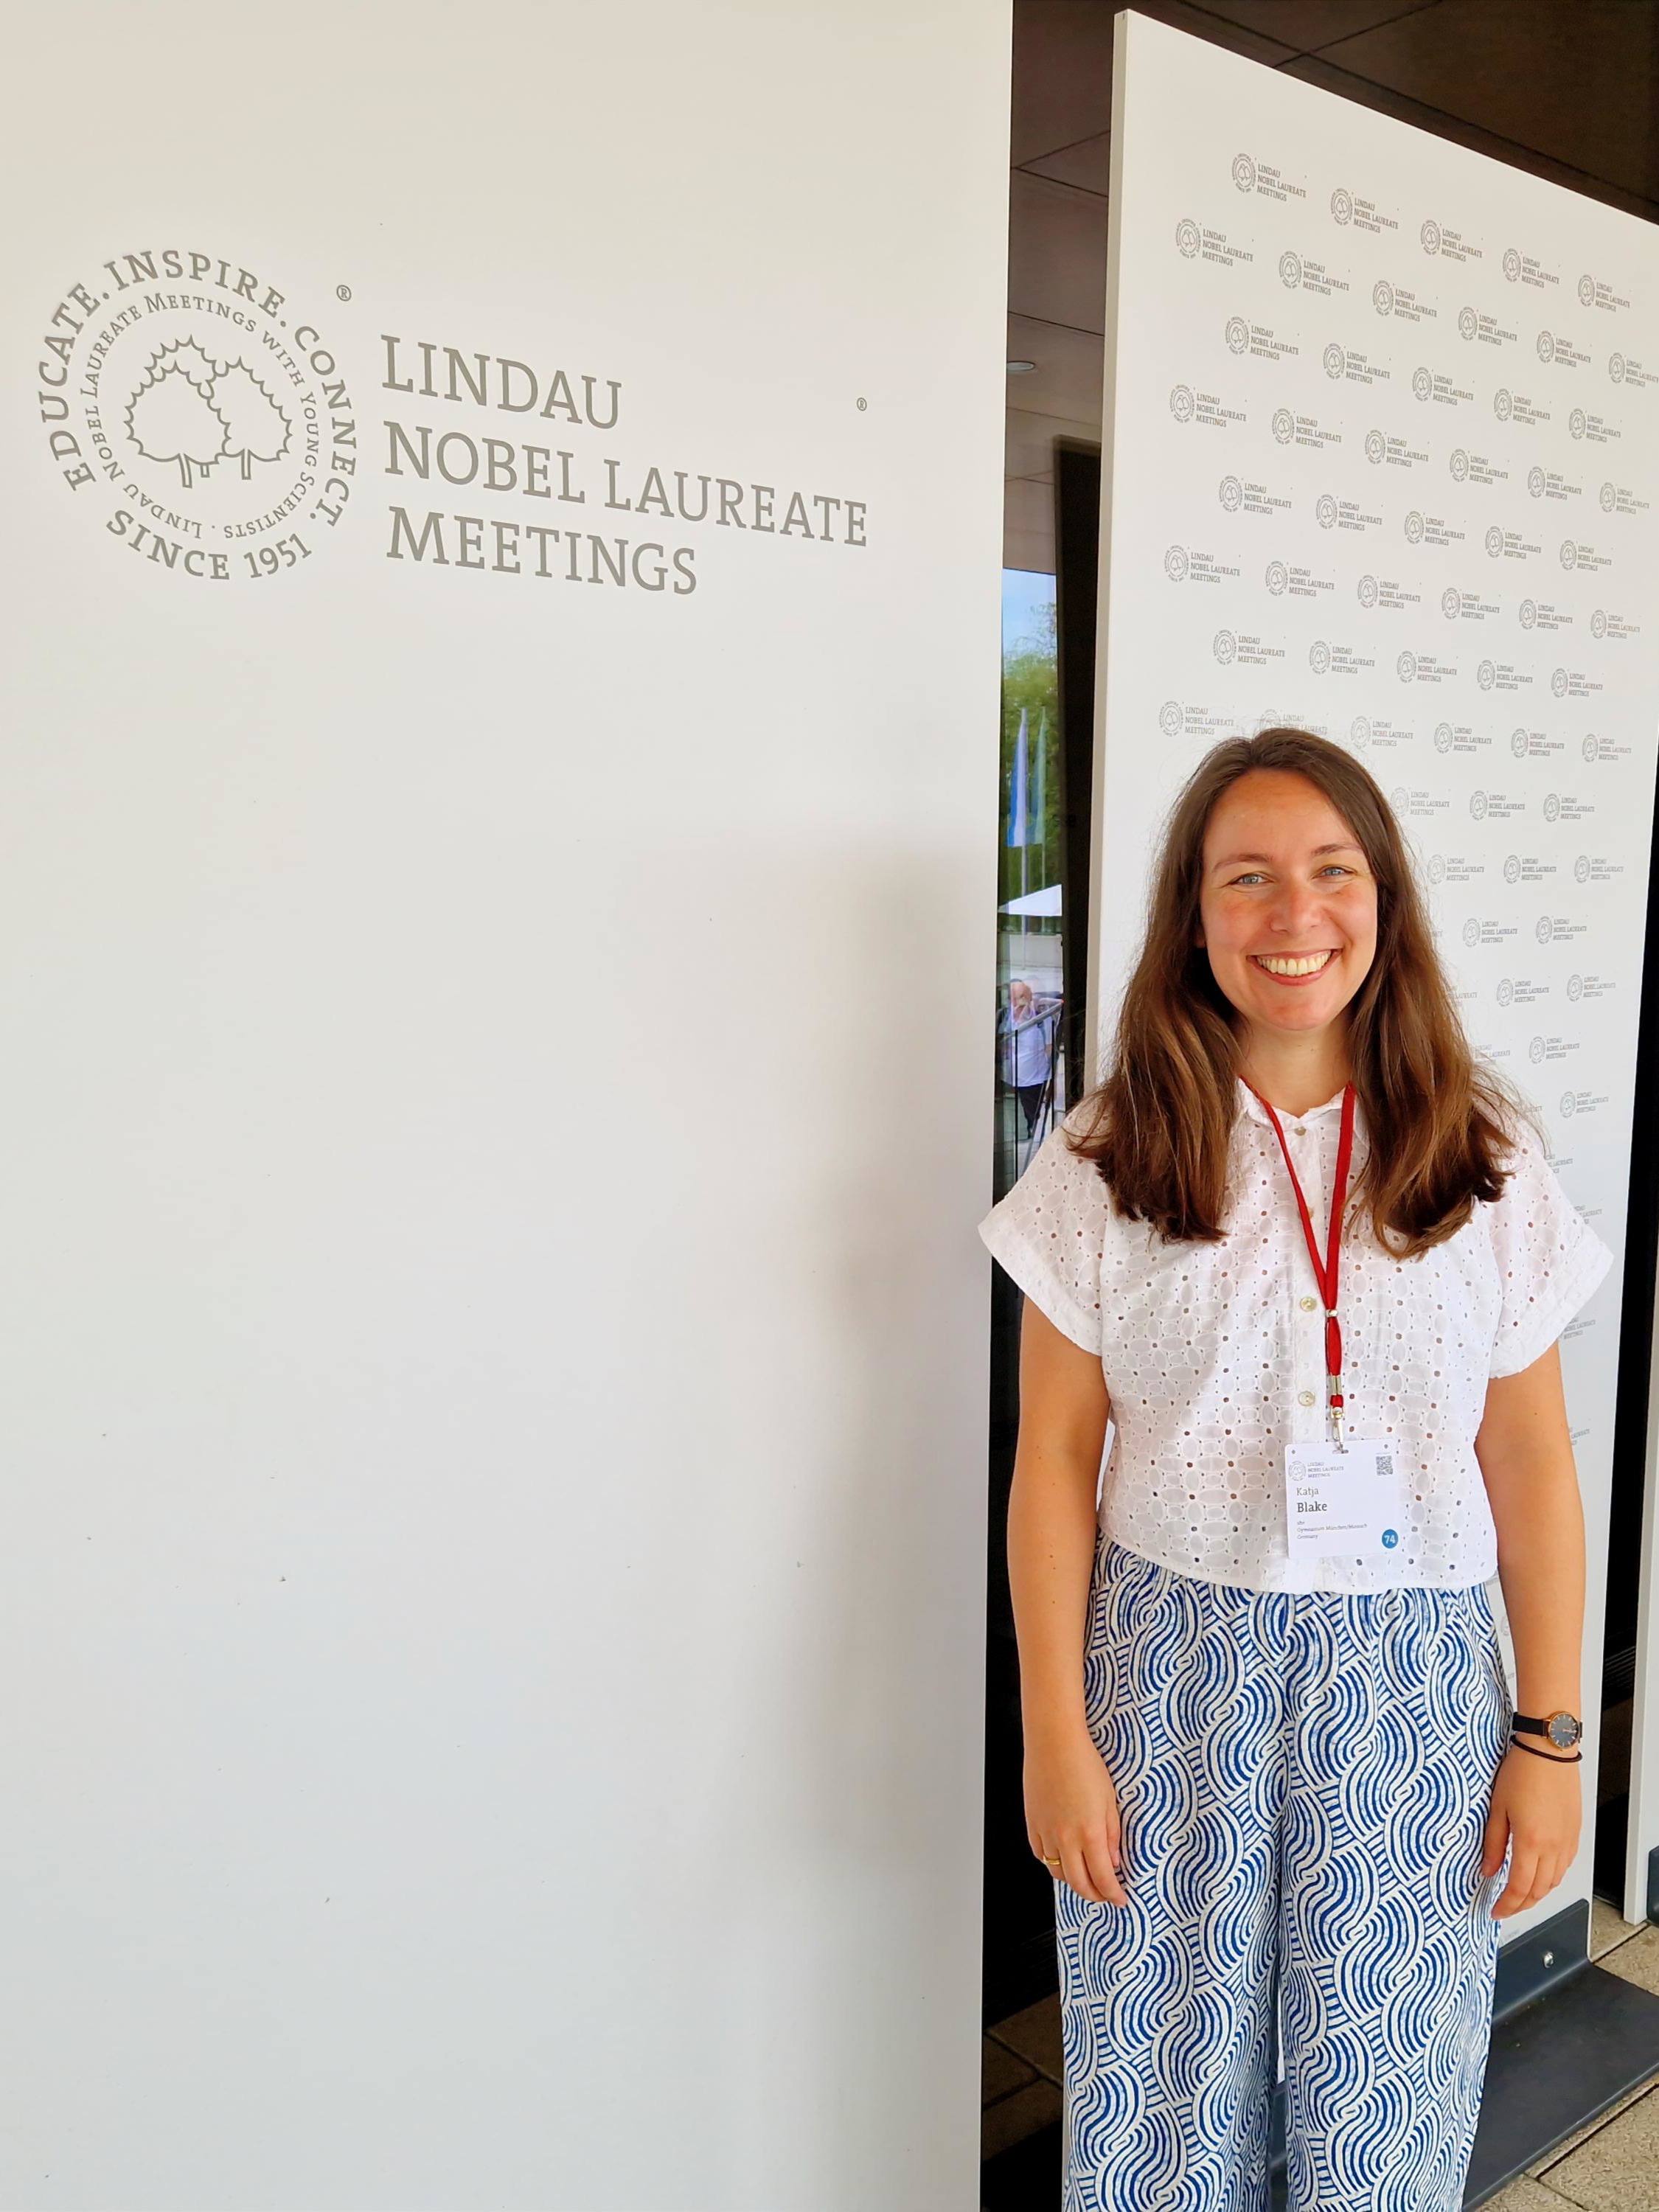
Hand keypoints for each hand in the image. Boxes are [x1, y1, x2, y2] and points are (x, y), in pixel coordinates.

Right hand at [1024, 1723, 1128, 1905]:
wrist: (1054, 1742)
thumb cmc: (1085, 1764)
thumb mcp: (1110, 1801)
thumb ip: (1112, 1835)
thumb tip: (1113, 1863)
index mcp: (1090, 1833)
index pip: (1103, 1879)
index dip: (1113, 1895)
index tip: (1120, 1899)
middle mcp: (1066, 1838)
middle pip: (1079, 1884)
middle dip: (1095, 1896)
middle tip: (1105, 1895)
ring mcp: (1046, 1833)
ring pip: (1058, 1873)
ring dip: (1074, 1881)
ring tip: (1086, 1878)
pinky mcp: (1032, 1824)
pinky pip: (1041, 1856)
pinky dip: (1053, 1863)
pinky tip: (1063, 1858)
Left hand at [1481, 1741, 1581, 1919]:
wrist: (1549, 1751)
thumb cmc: (1521, 1772)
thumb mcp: (1497, 1808)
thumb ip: (1493, 1843)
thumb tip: (1488, 1870)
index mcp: (1531, 1842)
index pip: (1519, 1888)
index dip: (1507, 1905)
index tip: (1496, 1911)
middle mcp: (1553, 1846)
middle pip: (1539, 1890)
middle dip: (1522, 1905)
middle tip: (1506, 1907)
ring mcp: (1567, 1841)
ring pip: (1554, 1881)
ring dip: (1537, 1893)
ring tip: (1520, 1895)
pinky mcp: (1575, 1833)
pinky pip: (1564, 1866)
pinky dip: (1551, 1878)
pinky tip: (1540, 1874)